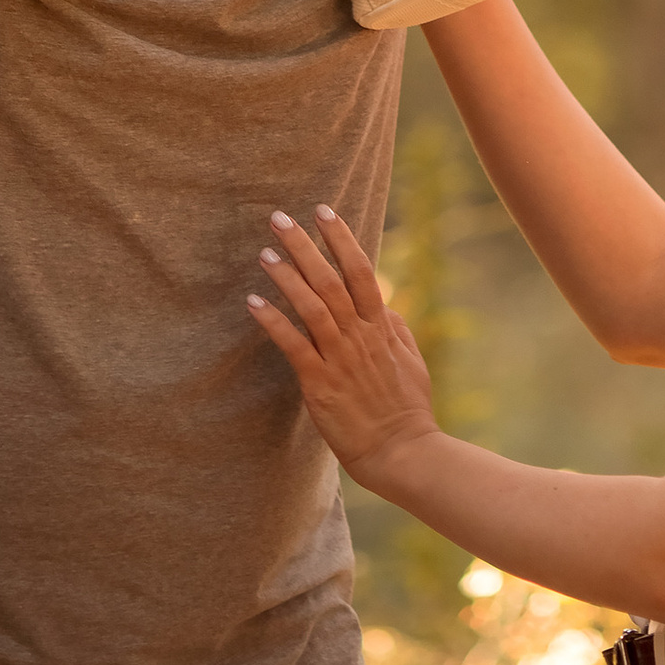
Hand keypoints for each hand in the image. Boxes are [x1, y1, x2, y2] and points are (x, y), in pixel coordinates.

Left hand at [248, 209, 439, 487]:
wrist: (403, 453)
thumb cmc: (408, 410)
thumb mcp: (411, 361)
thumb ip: (395, 330)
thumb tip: (383, 306)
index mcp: (382, 327)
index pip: (361, 271)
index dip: (342, 239)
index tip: (324, 211)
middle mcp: (360, 336)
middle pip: (331, 280)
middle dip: (305, 245)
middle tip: (279, 218)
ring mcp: (340, 359)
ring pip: (311, 306)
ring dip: (286, 277)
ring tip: (265, 253)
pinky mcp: (321, 384)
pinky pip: (294, 345)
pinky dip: (274, 321)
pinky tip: (254, 302)